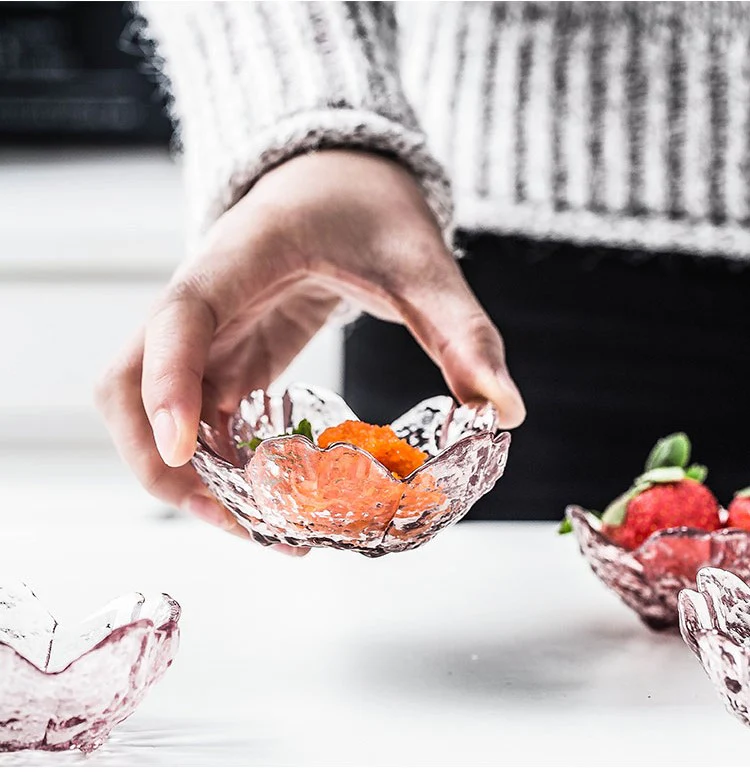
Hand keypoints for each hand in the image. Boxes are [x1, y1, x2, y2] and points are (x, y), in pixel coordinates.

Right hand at [95, 150, 525, 550]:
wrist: (336, 177)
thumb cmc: (368, 205)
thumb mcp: (422, 261)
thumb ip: (461, 331)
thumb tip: (506, 408)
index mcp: (238, 260)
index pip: (178, 320)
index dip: (168, 387)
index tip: (189, 452)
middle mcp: (203, 301)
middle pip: (126, 385)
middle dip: (159, 460)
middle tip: (234, 519)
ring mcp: (207, 333)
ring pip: (151, 411)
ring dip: (189, 474)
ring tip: (262, 527)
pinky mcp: (227, 354)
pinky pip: (199, 415)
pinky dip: (218, 463)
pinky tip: (270, 495)